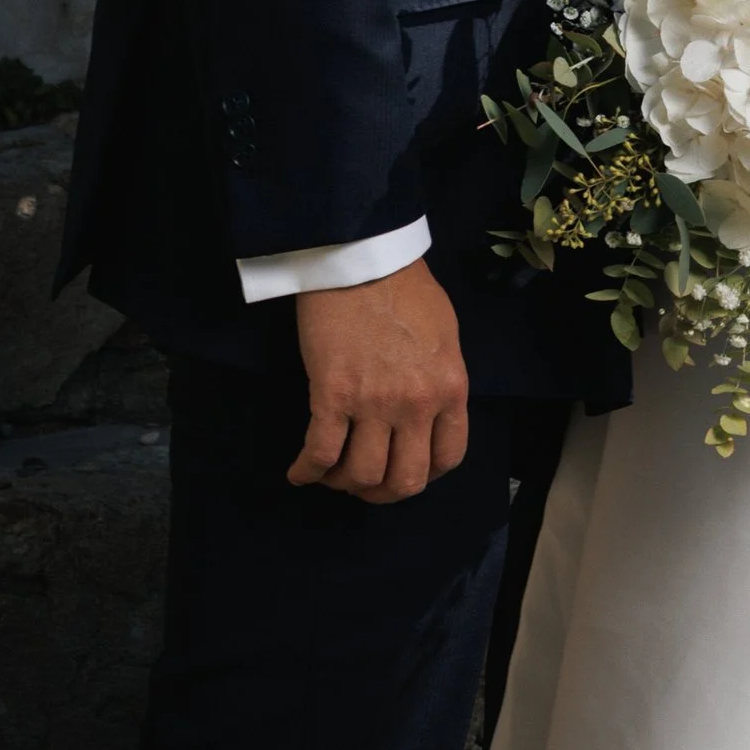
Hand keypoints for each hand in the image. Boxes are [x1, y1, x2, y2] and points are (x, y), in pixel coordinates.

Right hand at [287, 258, 468, 500]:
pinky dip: (307, 472)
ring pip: (360, 475)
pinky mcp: (332, 395)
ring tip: (330, 473)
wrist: (363, 257)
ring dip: (343, 483)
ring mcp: (374, 403)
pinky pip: (319, 453)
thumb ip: (439, 379)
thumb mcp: (445, 336)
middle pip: (403, 481)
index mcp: (450, 389)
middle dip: (382, 492)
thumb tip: (426, 409)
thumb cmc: (405, 287)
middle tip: (364, 483)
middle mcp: (417, 405)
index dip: (423, 474)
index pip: (447, 458)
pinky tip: (299, 473)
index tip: (404, 471)